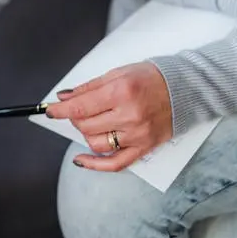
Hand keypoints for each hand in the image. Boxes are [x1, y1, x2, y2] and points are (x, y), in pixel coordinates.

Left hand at [46, 62, 172, 171]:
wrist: (186, 89)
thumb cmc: (153, 78)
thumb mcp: (119, 73)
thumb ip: (90, 87)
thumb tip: (64, 98)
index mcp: (122, 92)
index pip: (80, 107)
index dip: (60, 110)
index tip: (50, 111)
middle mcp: (129, 115)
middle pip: (85, 126)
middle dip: (76, 118)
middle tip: (80, 110)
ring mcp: (137, 134)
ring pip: (95, 143)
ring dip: (86, 134)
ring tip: (93, 123)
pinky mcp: (143, 148)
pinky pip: (114, 164)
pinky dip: (94, 164)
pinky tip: (80, 160)